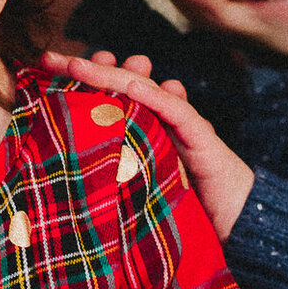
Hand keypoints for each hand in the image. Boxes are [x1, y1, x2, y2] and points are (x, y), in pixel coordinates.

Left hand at [39, 50, 254, 237]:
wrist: (240, 230)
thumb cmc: (186, 214)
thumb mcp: (137, 195)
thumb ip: (111, 180)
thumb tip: (60, 174)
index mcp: (144, 136)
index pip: (111, 101)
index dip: (82, 85)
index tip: (48, 72)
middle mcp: (162, 125)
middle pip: (126, 88)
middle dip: (94, 70)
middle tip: (60, 58)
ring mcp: (184, 128)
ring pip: (148, 93)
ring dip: (118, 74)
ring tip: (85, 63)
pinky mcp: (205, 141)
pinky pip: (179, 114)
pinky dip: (157, 97)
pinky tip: (134, 84)